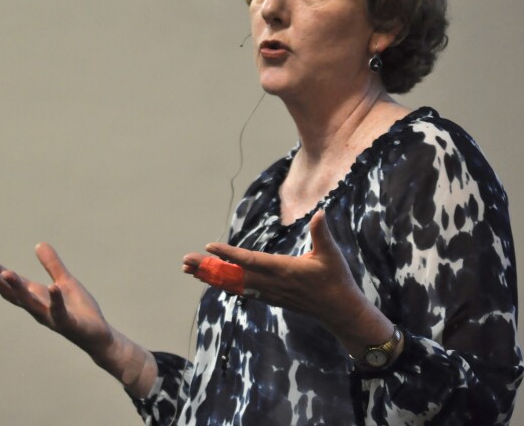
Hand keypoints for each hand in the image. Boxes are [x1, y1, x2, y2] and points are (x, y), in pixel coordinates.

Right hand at [0, 243, 112, 356]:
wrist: (97, 334)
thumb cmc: (78, 309)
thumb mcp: (65, 281)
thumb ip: (52, 265)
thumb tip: (39, 244)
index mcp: (37, 297)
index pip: (13, 284)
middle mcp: (39, 308)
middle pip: (14, 295)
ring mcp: (52, 317)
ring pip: (31, 303)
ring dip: (19, 289)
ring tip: (7, 273)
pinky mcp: (68, 324)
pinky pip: (60, 311)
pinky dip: (55, 300)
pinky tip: (52, 287)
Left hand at [182, 210, 392, 344]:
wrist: (339, 311)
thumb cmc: (336, 280)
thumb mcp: (331, 254)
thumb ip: (322, 233)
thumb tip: (320, 213)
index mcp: (283, 270)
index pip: (250, 261)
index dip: (229, 255)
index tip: (209, 248)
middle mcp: (271, 284)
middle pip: (233, 275)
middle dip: (208, 268)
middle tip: (184, 261)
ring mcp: (269, 293)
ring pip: (233, 284)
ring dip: (211, 277)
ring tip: (189, 270)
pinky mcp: (270, 297)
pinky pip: (241, 290)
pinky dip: (224, 284)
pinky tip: (212, 281)